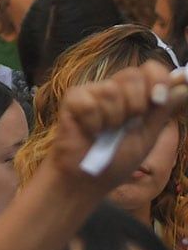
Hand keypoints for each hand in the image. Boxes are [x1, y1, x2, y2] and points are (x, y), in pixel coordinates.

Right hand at [49, 62, 187, 192]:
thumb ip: (163, 110)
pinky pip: (89, 102)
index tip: (158, 99)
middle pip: (132, 75)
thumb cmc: (116, 161)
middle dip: (136, 103)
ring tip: (104, 132)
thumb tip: (183, 86)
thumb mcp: (147, 136)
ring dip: (113, 118)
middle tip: (127, 124)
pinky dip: (93, 123)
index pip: (151, 69)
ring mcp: (92, 93)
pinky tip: (89, 131)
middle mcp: (113, 90)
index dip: (159, 79)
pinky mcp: (72, 100)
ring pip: (111, 89)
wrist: (88, 180)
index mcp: (135, 96)